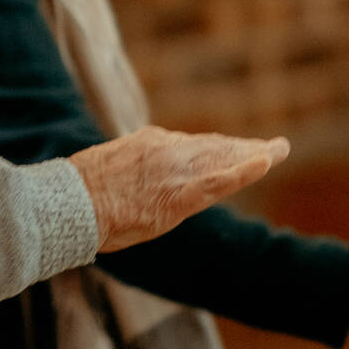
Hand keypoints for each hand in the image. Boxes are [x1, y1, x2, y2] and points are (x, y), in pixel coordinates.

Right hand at [72, 125, 288, 251]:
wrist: (70, 204)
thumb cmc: (75, 197)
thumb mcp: (102, 174)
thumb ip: (125, 173)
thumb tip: (124, 183)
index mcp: (146, 145)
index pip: (189, 144)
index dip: (216, 147)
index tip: (232, 148)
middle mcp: (166, 150)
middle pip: (212, 147)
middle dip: (241, 147)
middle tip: (271, 146)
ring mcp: (175, 170)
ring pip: (222, 158)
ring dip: (254, 153)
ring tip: (278, 149)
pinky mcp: (181, 193)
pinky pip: (221, 180)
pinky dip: (246, 170)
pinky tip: (268, 161)